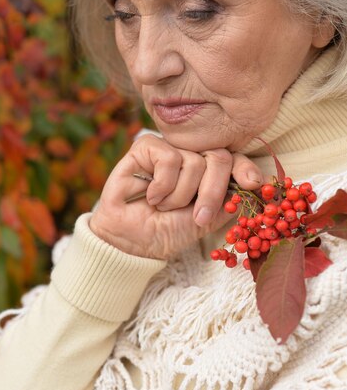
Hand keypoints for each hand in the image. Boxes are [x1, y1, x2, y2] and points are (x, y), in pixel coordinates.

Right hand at [89, 135, 263, 259]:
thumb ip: (229, 200)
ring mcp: (169, 148)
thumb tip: (255, 185)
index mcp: (208, 169)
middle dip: (211, 191)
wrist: (134, 242)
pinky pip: (169, 158)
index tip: (252, 184)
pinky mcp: (145, 147)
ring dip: (179, 196)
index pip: (233, 158)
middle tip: (198, 216)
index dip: (245, 168)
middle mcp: (190, 154)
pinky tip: (150, 196)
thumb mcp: (208, 219)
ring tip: (163, 206)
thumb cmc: (169, 230)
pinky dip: (162, 185)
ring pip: (194, 161)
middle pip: (219, 156)